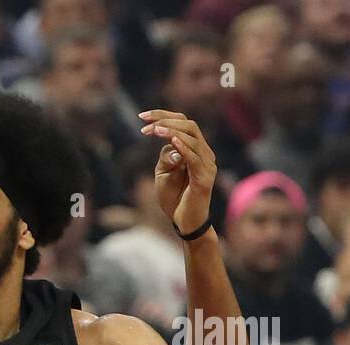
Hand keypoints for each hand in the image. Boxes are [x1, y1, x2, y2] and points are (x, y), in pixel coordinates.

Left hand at [139, 109, 217, 235]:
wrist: (185, 223)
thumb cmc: (174, 198)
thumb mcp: (163, 174)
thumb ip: (166, 157)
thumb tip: (170, 143)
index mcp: (196, 150)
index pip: (184, 124)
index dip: (164, 116)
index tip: (142, 116)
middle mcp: (205, 154)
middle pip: (190, 126)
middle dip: (166, 121)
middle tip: (145, 124)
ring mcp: (207, 165)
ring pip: (193, 138)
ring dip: (171, 132)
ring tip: (154, 130)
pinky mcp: (204, 178)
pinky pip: (194, 158)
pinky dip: (184, 148)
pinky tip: (172, 141)